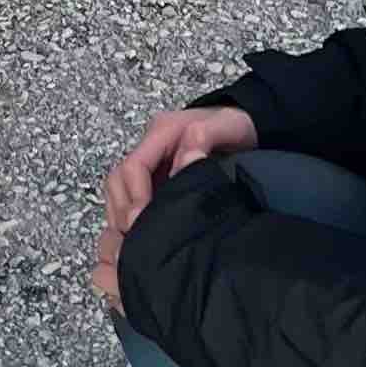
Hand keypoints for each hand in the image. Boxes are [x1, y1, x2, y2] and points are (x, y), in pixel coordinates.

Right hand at [93, 104, 256, 307]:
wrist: (247, 125)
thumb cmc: (237, 126)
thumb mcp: (228, 126)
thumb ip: (205, 136)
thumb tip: (185, 156)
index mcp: (162, 132)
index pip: (133, 166)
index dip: (135, 196)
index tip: (141, 222)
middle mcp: (151, 146)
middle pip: (118, 180)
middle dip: (123, 210)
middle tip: (135, 239)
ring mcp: (152, 161)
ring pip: (120, 190)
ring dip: (123, 215)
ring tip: (136, 241)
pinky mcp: (156, 176)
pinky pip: (131, 197)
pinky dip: (131, 216)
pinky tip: (143, 235)